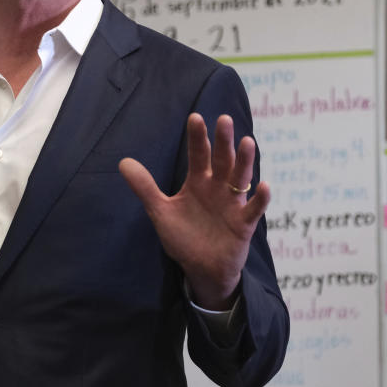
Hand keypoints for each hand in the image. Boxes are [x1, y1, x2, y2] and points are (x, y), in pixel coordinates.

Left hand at [118, 113, 269, 309]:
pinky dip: (260, 198)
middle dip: (223, 141)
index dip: (197, 137)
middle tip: (224, 119)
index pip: (198, 155)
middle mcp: (217, 188)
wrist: (201, 269)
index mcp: (198, 182)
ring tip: (247, 142)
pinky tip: (264, 186)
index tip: (195, 117)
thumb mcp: (160, 211)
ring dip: (245, 161)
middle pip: (222, 160)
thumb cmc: (184, 237)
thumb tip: (122, 162)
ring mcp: (232, 204)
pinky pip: (254, 209)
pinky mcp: (244, 224)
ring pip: (240, 178)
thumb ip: (145, 187)